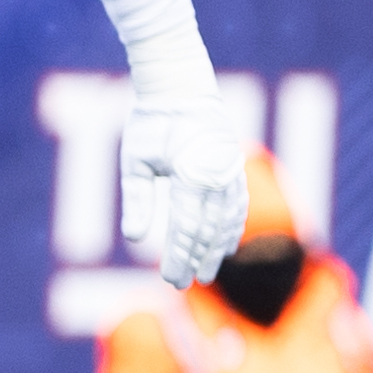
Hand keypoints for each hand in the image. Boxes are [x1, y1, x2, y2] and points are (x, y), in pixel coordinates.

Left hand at [121, 102, 246, 285]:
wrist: (181, 87)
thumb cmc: (150, 123)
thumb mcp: (135, 160)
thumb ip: (137, 200)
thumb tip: (134, 239)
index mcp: (190, 175)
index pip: (185, 229)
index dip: (179, 258)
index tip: (170, 281)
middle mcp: (217, 177)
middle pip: (206, 230)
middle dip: (195, 260)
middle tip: (182, 285)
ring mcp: (230, 172)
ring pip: (227, 221)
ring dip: (217, 249)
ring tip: (207, 273)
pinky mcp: (235, 167)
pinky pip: (239, 205)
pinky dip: (233, 227)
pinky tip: (227, 245)